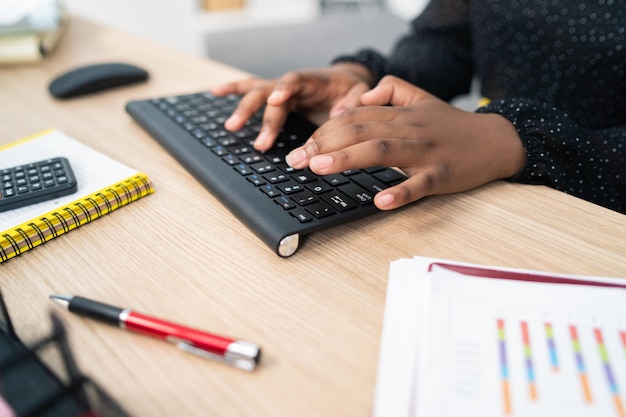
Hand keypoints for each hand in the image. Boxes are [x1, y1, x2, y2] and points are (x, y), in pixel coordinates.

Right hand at [210, 63, 374, 150]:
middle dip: (259, 115)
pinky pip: (252, 91)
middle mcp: (292, 83)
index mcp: (312, 80)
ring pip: (257, 93)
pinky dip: (233, 90)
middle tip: (255, 139)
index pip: (294, 80)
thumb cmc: (352, 89)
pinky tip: (215, 92)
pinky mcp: (276, 97)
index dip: (284, 89)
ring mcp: (281, 89)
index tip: (275, 100)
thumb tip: (338, 115)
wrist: (346, 82)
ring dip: (243, 109)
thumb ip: (353, 103)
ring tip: (231, 126)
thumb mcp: (361, 94)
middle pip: (270, 93)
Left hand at [285, 76, 525, 209]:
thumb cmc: (451, 124)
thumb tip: (355, 102)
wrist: (496, 140)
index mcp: (400, 114)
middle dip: (323, 144)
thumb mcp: (420, 97)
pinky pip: (420, 183)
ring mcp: (426, 152)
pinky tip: (380, 201)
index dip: (323, 131)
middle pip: (360, 131)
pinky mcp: (443, 174)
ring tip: (319, 168)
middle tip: (295, 161)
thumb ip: (388, 91)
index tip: (301, 147)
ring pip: (382, 150)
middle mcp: (409, 129)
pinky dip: (400, 192)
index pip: (353, 118)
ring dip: (348, 158)